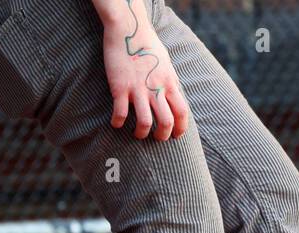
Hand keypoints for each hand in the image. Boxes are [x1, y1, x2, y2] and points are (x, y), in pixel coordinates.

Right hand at [101, 2, 190, 140]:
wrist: (129, 29)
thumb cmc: (147, 45)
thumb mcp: (166, 63)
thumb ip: (170, 81)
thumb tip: (174, 95)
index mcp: (169, 82)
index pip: (182, 112)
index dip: (180, 128)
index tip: (175, 135)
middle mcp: (156, 88)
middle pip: (166, 122)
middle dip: (162, 136)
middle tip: (156, 137)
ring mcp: (138, 89)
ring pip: (144, 123)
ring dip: (141, 133)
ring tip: (137, 133)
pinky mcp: (120, 87)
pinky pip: (120, 113)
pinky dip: (118, 123)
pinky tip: (116, 123)